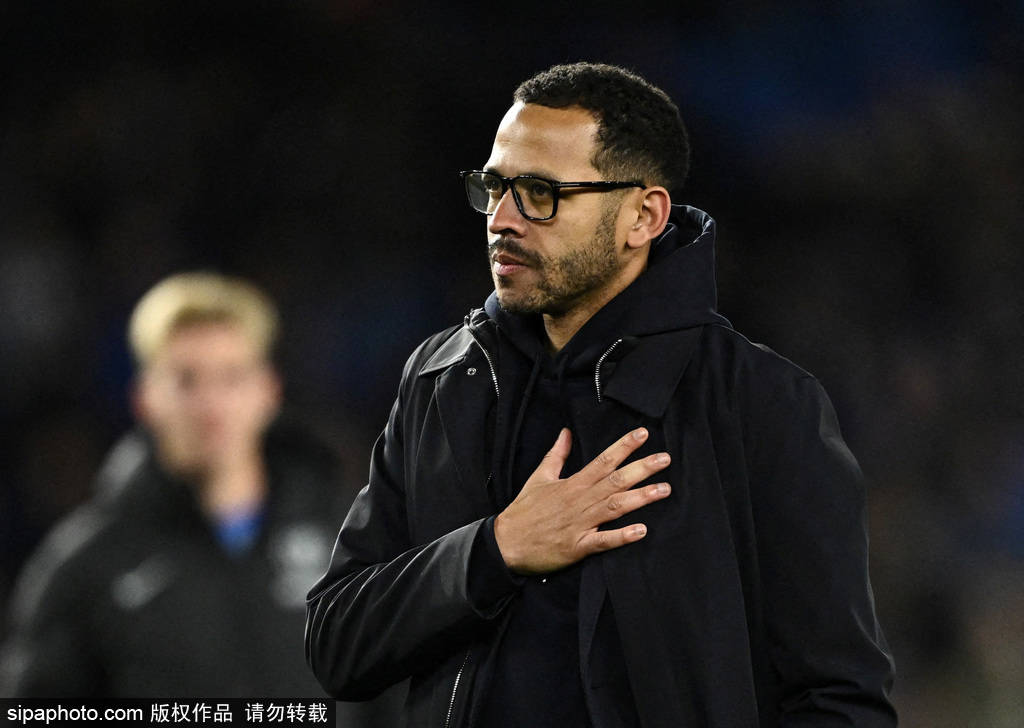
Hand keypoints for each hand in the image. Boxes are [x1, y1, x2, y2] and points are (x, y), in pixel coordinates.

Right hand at [493, 427, 670, 574]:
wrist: (506, 543)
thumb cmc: (524, 511)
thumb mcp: (538, 478)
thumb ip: (556, 455)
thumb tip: (565, 432)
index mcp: (572, 483)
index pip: (603, 460)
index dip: (624, 446)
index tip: (643, 434)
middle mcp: (579, 500)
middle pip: (615, 481)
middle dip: (642, 468)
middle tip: (665, 459)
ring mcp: (580, 524)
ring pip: (615, 507)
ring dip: (640, 498)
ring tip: (664, 490)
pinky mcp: (578, 546)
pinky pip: (603, 541)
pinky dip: (621, 536)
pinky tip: (641, 531)